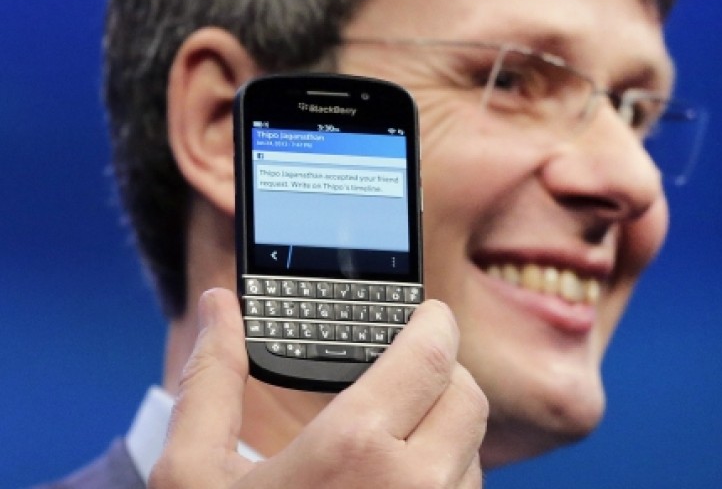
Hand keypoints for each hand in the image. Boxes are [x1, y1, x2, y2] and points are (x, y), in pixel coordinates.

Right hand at [150, 288, 486, 488]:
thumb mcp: (193, 477)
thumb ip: (212, 379)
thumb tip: (221, 306)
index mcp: (355, 450)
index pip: (436, 353)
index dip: (435, 324)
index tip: (426, 315)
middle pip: (467, 398)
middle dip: (441, 377)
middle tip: (401, 378)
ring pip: (473, 453)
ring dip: (444, 434)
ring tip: (387, 445)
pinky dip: (445, 484)